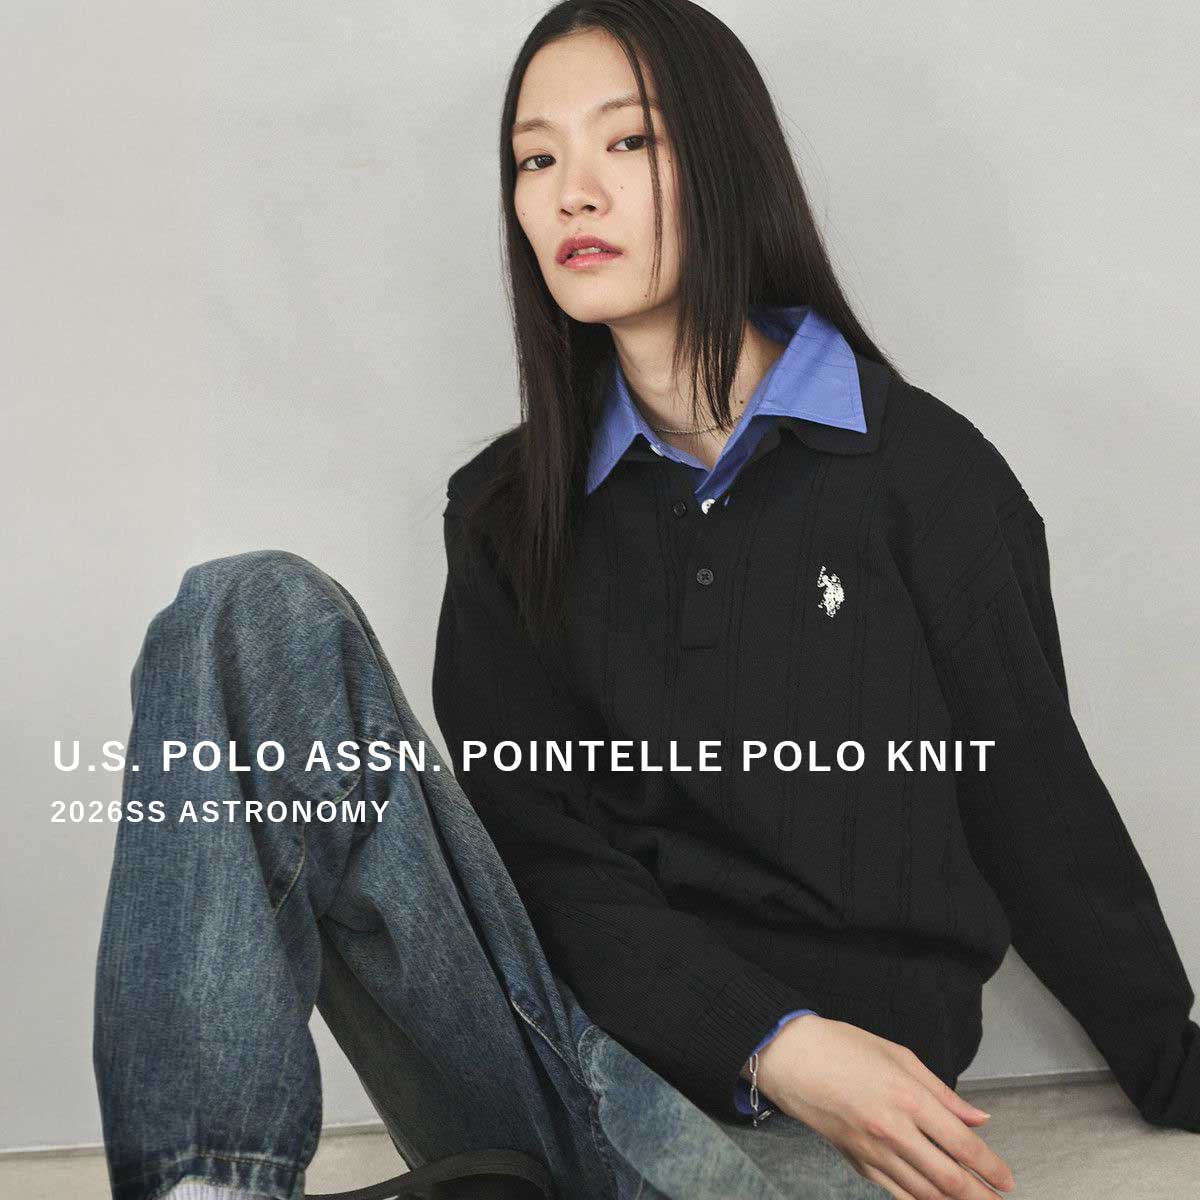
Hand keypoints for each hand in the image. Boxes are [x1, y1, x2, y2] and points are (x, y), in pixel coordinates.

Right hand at [756, 1015, 1015, 1198]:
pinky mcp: (856, 1162)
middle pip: (949, 1179)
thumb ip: (942, 1092)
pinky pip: (896, 1193)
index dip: (990, 1167)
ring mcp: (873, 1151)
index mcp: (908, 1098)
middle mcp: (893, 1131)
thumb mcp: (899, 1055)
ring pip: (925, 1194)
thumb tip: (978, 1119)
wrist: (790, 1057)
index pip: (962, 1144)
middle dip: (981, 1197)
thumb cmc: (841, 1046)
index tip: (1007, 1179)